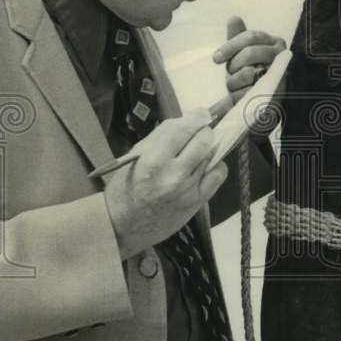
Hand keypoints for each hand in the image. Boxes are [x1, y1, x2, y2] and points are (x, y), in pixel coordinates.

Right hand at [103, 110, 227, 260]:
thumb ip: (162, 137)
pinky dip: (215, 166)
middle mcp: (173, 174)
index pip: (183, 128)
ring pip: (212, 155)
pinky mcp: (197, 202)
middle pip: (204, 139)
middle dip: (203, 132)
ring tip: (196, 152)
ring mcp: (188, 189)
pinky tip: (204, 167)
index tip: (202, 114)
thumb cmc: (125, 188)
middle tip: (198, 134)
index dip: (197, 117)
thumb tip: (189, 121)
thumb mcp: (136, 156)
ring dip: (208, 149)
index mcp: (153, 159)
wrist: (122, 226)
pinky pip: (218, 175)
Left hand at [212, 16, 286, 104]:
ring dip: (234, 81)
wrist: (261, 103)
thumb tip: (234, 18)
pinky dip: (238, 95)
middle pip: (250, 52)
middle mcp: (281, 56)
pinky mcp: (274, 95)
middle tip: (230, 73)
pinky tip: (240, 95)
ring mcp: (281, 76)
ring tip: (237, 85)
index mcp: (274, 42)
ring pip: (247, 72)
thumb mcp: (241, 54)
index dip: (230, 46)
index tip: (216, 59)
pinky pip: (247, 92)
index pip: (250, 36)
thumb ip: (237, 37)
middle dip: (234, 64)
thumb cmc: (251, 73)